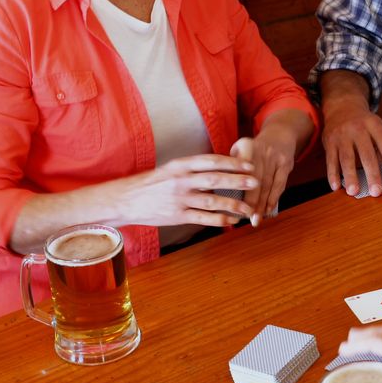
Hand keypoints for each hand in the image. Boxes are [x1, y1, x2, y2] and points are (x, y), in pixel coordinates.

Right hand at [115, 154, 257, 226]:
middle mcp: (181, 180)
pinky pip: (203, 218)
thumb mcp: (170, 169)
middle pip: (214, 179)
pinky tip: (232, 221)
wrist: (125, 200)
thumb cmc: (152, 184)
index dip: (232, 162)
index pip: (210, 161)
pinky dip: (220, 220)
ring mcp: (179, 199)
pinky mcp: (177, 215)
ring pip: (212, 201)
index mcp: (180, 165)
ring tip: (249, 208)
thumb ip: (193, 169)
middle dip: (238, 180)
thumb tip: (220, 167)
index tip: (249, 164)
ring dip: (233, 204)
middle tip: (256, 182)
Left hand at [231, 130, 295, 226]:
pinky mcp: (286, 164)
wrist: (280, 135)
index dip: (236, 188)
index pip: (240, 170)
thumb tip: (218, 192)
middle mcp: (261, 151)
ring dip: (262, 204)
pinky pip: (280, 184)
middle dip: (250, 201)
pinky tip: (269, 210)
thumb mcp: (240, 149)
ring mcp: (275, 158)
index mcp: (246, 146)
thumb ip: (230, 166)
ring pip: (268, 184)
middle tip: (245, 217)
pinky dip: (274, 198)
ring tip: (256, 219)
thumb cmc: (254, 149)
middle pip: (255, 179)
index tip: (231, 205)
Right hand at [323, 100, 381, 197]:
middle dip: (372, 175)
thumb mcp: (377, 129)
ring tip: (354, 192)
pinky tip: (335, 186)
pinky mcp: (329, 141)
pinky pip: (330, 160)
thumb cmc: (365, 124)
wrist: (342, 106)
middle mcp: (358, 129)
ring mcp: (342, 135)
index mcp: (375, 126)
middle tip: (376, 192)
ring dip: (350, 176)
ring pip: (346, 158)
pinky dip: (332, 174)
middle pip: (366, 155)